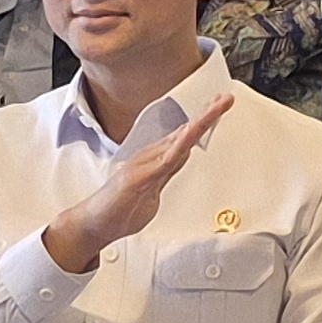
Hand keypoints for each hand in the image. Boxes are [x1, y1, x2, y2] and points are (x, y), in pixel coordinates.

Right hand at [44, 94, 233, 271]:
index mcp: (157, 159)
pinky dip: (179, 146)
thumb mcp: (154, 189)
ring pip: (179, 141)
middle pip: (186, 133)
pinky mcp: (139, 178)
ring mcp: (145, 165)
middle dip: (207, 116)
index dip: (204, 121)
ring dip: (198, 124)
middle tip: (225, 99)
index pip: (185, 137)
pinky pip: (165, 161)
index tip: (220, 106)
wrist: (95, 223)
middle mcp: (151, 157)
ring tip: (214, 109)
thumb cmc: (120, 208)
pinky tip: (189, 135)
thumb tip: (180, 160)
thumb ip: (167, 171)